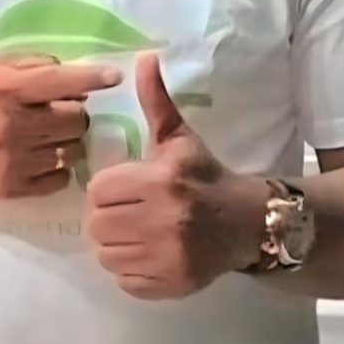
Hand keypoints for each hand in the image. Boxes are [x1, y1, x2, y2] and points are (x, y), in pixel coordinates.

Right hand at [0, 54, 122, 199]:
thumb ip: (29, 66)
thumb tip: (70, 74)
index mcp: (8, 89)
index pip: (61, 81)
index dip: (92, 78)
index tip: (114, 77)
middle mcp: (16, 124)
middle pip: (75, 119)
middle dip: (75, 114)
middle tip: (62, 113)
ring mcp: (15, 159)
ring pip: (70, 149)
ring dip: (67, 141)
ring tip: (50, 137)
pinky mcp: (12, 188)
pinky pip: (58, 178)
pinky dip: (58, 168)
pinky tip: (43, 158)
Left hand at [85, 51, 267, 299]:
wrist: (246, 222)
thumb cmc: (203, 174)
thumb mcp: (179, 136)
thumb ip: (155, 100)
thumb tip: (145, 57)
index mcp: (161, 179)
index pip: (99, 190)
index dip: (106, 187)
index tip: (122, 185)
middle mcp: (164, 220)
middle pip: (97, 225)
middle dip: (107, 216)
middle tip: (125, 209)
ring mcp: (168, 258)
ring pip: (106, 255)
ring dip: (115, 243)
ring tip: (134, 230)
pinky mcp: (171, 285)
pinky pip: (124, 281)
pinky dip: (129, 269)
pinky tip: (146, 252)